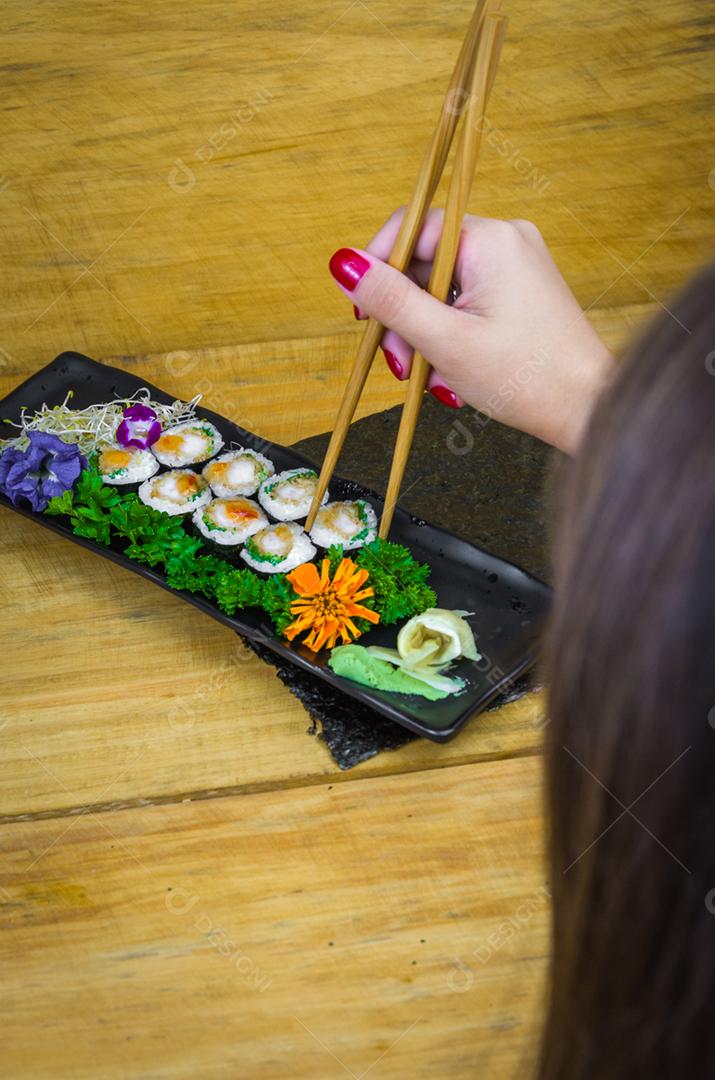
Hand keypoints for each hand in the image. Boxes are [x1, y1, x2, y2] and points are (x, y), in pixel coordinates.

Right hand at [328, 210, 614, 453]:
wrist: (586, 409)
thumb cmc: (526, 377)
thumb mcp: (444, 341)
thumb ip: (390, 300)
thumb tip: (342, 262)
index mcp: (491, 239)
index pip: (414, 227)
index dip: (377, 266)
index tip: (361, 311)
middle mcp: (506, 241)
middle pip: (425, 262)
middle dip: (404, 315)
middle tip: (398, 362)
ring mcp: (516, 266)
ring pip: (442, 288)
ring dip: (423, 332)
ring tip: (426, 375)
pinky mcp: (520, 292)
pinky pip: (465, 302)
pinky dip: (449, 334)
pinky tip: (449, 371)